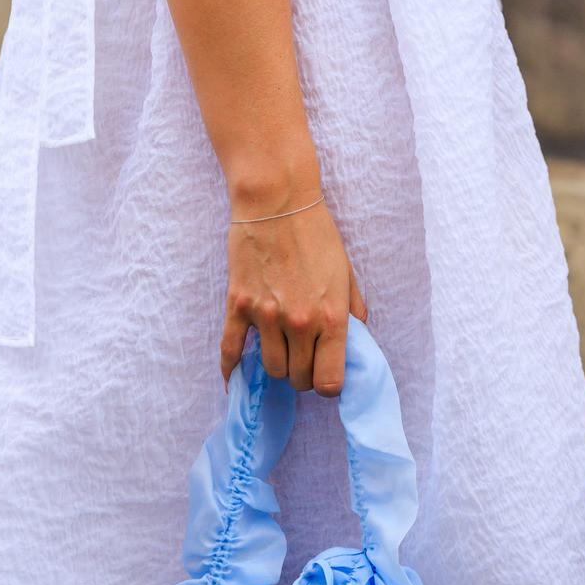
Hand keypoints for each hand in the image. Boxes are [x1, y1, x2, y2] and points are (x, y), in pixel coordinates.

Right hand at [220, 198, 367, 397]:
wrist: (276, 200)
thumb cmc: (316, 233)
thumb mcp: (346, 272)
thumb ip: (353, 311)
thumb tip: (355, 341)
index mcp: (331, 316)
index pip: (329, 382)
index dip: (328, 384)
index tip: (325, 374)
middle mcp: (300, 322)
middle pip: (299, 379)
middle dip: (303, 374)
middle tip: (303, 358)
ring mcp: (266, 315)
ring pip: (271, 369)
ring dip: (277, 366)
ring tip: (280, 351)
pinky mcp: (238, 305)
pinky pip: (230, 350)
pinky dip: (230, 372)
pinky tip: (231, 381)